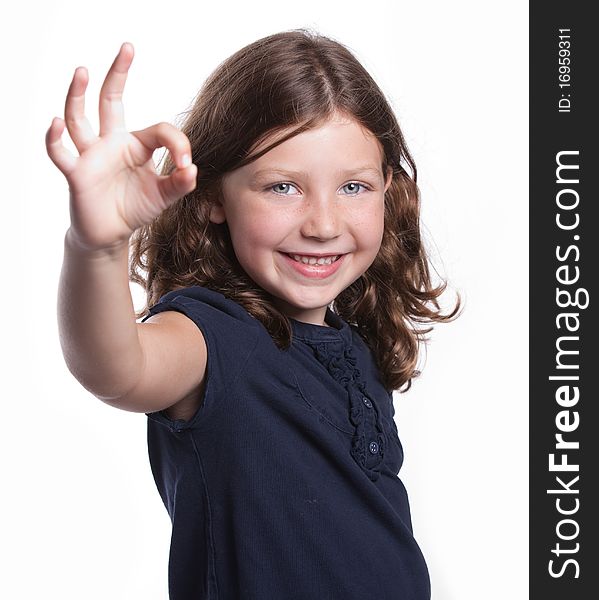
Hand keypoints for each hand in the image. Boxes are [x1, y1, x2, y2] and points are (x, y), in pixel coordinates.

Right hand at [46, 42, 196, 250]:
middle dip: (118, 73)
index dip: (178, 144)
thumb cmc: (135, 208)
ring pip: (80, 118)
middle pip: (111, 100)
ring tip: (82, 71)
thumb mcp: (164, 197)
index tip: (186, 166)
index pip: (160, 131)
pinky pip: (60, 152)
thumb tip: (193, 168)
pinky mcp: (76, 172)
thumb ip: (180, 183)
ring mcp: (92, 155)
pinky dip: (54, 139)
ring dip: (78, 95)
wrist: (111, 233)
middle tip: (127, 48)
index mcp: (138, 145)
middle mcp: (113, 142)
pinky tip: (55, 123)